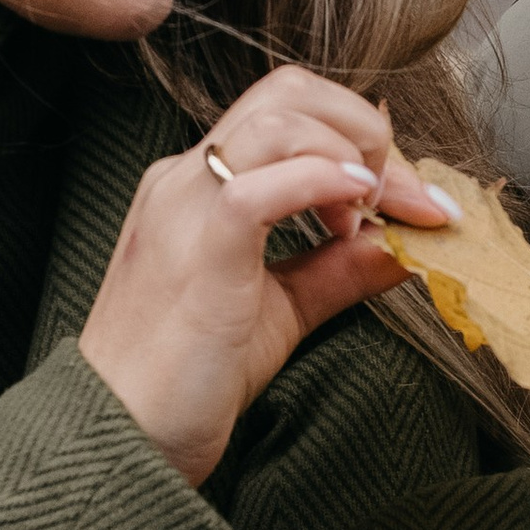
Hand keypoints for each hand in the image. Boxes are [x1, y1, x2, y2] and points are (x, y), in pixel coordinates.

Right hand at [77, 64, 460, 483]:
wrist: (120, 437)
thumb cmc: (187, 380)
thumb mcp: (283, 309)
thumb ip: (340, 266)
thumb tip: (408, 240)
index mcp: (199, 185)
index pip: (289, 112)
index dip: (362, 139)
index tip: (409, 200)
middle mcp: (185, 179)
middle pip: (289, 92)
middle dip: (366, 131)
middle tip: (400, 201)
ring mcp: (185, 208)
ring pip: (278, 119)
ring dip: (352, 155)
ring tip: (371, 216)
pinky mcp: (197, 249)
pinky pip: (259, 186)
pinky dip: (323, 182)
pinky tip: (356, 211)